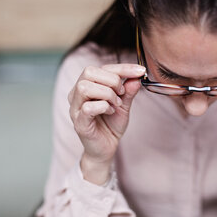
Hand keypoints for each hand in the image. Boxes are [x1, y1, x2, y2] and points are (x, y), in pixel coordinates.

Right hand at [68, 64, 144, 183]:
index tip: (140, 71)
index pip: (102, 67)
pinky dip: (103, 106)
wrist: (106, 148)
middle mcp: (77, 94)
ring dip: (107, 94)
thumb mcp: (124, 105)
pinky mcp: (79, 122)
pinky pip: (87, 107)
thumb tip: (136, 76)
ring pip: (85, 87)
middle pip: (89, 72)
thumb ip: (128, 91)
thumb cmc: (111, 125)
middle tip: (122, 94)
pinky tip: (110, 111)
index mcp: (88, 85)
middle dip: (112, 80)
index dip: (123, 68)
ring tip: (116, 104)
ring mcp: (75, 108)